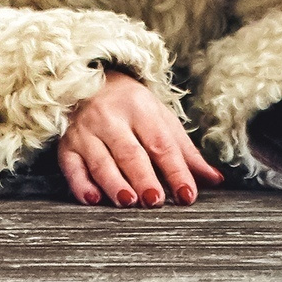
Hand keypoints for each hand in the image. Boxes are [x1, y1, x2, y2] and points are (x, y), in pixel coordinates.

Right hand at [59, 69, 222, 207]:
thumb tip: (215, 179)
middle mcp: (111, 118)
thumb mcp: (161, 119)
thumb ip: (186, 151)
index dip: (175, 170)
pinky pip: (72, 167)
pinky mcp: (66, 146)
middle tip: (156, 201)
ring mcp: (85, 132)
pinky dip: (80, 185)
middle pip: (130, 152)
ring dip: (114, 183)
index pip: (161, 143)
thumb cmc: (132, 106)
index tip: (187, 194)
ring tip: (128, 201)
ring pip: (101, 161)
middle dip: (144, 177)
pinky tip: (92, 199)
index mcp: (141, 108)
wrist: (90, 79)